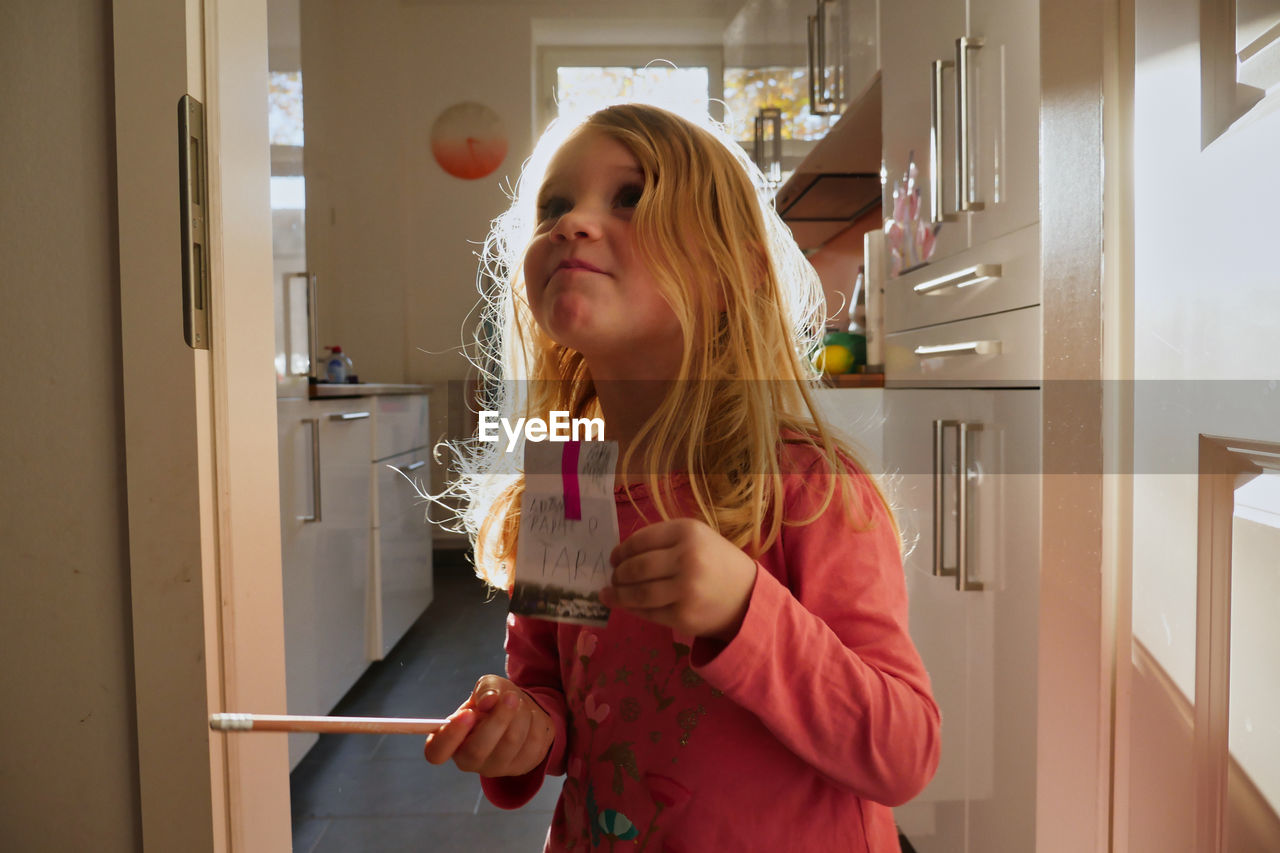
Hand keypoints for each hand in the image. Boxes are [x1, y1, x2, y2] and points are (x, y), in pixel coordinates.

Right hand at [423, 675, 553, 777]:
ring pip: (510, 744)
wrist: (522, 712)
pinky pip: (533, 744)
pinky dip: (535, 721)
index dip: (450, 735)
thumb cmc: (495, 701)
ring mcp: (496, 768)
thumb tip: (488, 701)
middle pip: (477, 751)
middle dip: (497, 720)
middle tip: (510, 697)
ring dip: (520, 715)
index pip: (436, 752)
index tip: (468, 713)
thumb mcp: (487, 687)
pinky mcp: (522, 767)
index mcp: (450, 741)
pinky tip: (530, 715)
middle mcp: (470, 761)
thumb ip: (485, 689)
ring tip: (519, 701)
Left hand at [601, 518, 757, 641]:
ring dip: (618, 594)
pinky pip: (648, 613)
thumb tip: (620, 555)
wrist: (748, 597)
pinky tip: (623, 605)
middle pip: (637, 568)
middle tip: (614, 576)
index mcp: (688, 532)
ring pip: (638, 593)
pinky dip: (631, 609)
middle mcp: (687, 559)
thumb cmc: (717, 562)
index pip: (641, 540)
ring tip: (610, 592)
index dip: (621, 551)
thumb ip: (663, 540)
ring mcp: (686, 590)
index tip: (614, 557)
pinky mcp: (684, 616)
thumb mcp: (697, 538)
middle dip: (618, 574)